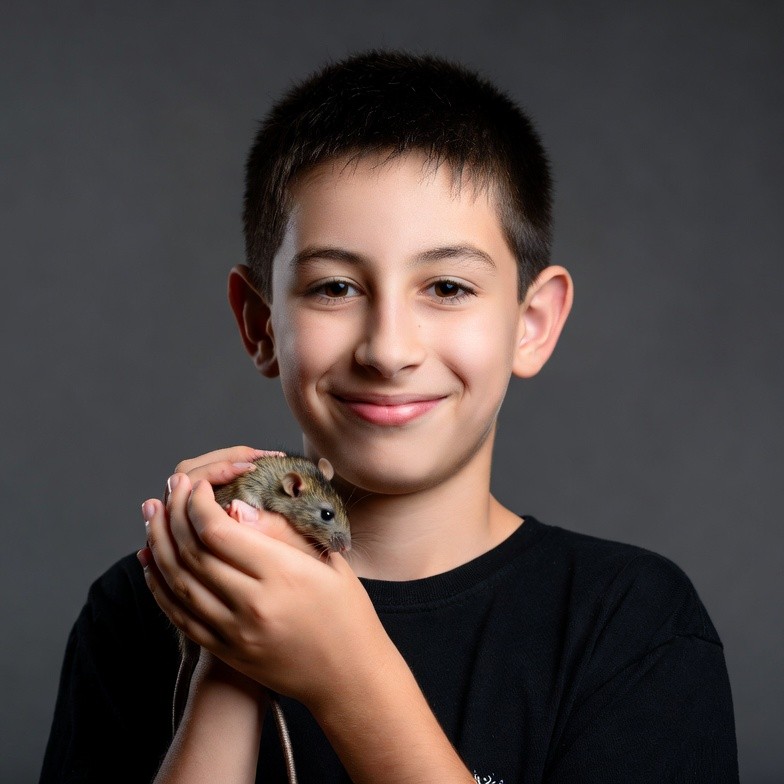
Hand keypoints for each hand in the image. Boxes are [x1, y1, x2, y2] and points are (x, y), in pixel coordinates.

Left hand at [139, 446, 389, 709]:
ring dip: (158, 545)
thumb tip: (238, 507)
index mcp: (282, 575)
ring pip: (178, 582)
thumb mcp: (327, 561)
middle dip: (174, 514)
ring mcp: (235, 632)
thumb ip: (281, 533)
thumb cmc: (346, 612)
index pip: (218, 531)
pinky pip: (180, 615)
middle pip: (192, 553)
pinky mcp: (226, 651)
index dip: (199, 503)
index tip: (199, 486)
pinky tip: (153, 562)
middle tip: (171, 490)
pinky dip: (160, 585)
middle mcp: (253, 604)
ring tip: (152, 516)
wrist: (349, 677)